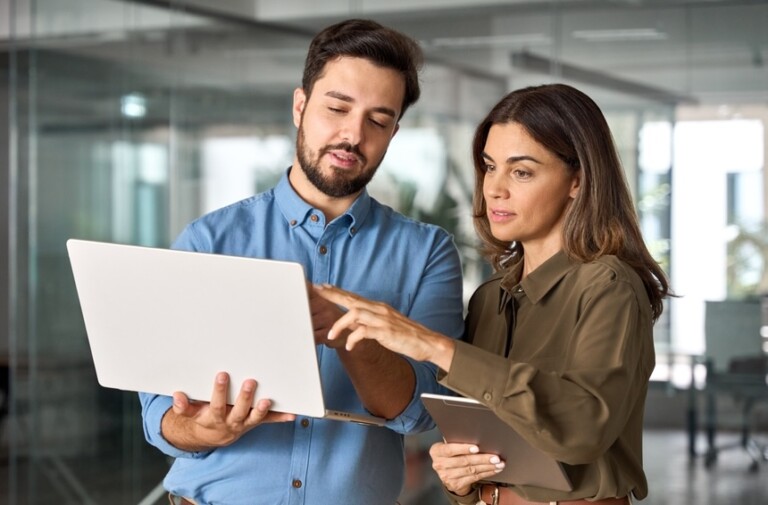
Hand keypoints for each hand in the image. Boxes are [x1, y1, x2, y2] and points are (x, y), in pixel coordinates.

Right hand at [168, 372, 295, 448]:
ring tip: (268, 400)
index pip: (216, 404)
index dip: (219, 391)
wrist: (212, 435)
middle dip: (244, 397)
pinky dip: (281, 418)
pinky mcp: (255, 422)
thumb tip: (177, 396)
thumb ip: (184, 406)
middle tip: (250, 381)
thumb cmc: (202, 416)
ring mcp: (245, 423)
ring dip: (262, 410)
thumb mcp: (190, 413)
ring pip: (254, 418)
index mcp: (214, 417)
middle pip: (238, 410)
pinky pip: (269, 421)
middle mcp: (231, 422)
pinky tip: (292, 414)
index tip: (222, 375)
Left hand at [312, 284, 454, 368]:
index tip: (323, 286)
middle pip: (351, 299)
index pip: (354, 296)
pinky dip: (354, 338)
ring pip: (355, 313)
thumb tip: (352, 324)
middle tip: (316, 291)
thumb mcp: (384, 326)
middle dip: (332, 295)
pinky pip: (364, 331)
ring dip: (340, 323)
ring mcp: (383, 319)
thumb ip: (369, 322)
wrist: (427, 342)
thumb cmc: (406, 336)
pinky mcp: (386, 332)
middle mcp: (379, 310)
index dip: (337, 291)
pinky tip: (349, 346)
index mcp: (378, 307)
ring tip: (331, 334)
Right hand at [429, 442, 504, 495]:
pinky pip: (474, 478)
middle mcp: (439, 464)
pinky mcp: (456, 484)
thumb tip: (477, 435)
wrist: (447, 472)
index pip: (449, 450)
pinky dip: (486, 473)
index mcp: (436, 451)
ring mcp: (447, 476)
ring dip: (487, 466)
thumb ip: (457, 441)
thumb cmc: (451, 453)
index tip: (476, 448)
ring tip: (498, 463)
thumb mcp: (449, 445)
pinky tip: (494, 469)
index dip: (463, 448)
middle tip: (495, 457)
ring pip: (471, 470)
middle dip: (481, 458)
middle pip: (463, 461)